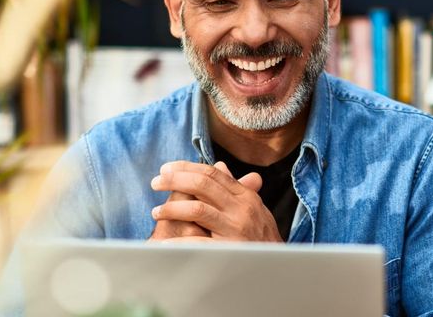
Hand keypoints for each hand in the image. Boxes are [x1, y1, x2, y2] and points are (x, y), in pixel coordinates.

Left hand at [150, 160, 282, 242]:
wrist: (277, 266)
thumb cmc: (262, 236)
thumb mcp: (253, 207)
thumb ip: (235, 187)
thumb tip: (219, 166)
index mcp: (245, 196)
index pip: (213, 173)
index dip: (187, 168)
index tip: (167, 169)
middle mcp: (241, 208)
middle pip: (203, 185)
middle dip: (175, 180)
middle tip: (156, 182)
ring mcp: (236, 229)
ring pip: (198, 210)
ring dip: (172, 209)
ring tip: (156, 212)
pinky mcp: (230, 250)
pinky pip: (199, 243)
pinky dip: (179, 243)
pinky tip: (165, 243)